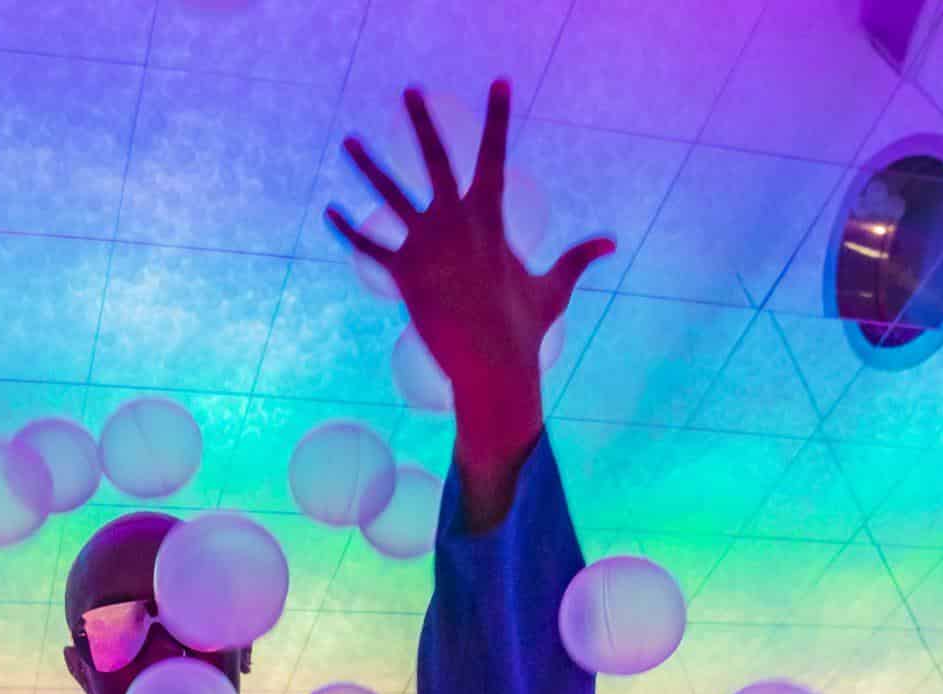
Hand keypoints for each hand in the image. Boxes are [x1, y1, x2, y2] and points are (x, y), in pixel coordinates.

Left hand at [328, 81, 614, 480]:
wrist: (493, 365)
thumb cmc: (525, 328)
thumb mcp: (555, 287)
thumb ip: (578, 258)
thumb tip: (612, 243)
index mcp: (491, 216)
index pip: (496, 154)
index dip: (499, 116)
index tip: (499, 80)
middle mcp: (455, 221)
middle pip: (433, 158)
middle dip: (421, 122)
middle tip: (409, 90)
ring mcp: (426, 245)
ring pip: (388, 195)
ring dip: (367, 166)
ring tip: (349, 140)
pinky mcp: (403, 274)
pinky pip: (369, 247)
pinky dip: (348, 230)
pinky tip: (330, 211)